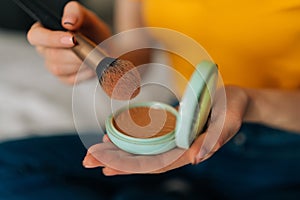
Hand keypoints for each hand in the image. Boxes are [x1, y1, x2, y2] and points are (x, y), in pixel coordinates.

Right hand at [27, 1, 110, 83]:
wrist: (105, 47)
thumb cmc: (93, 31)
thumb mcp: (87, 18)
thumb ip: (76, 13)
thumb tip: (67, 21)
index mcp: (44, 30)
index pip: (36, 36)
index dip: (52, 39)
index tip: (72, 40)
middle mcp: (45, 49)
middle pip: (51, 55)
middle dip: (74, 53)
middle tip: (90, 48)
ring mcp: (53, 65)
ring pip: (59, 69)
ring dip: (79, 63)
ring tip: (92, 56)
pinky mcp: (64, 78)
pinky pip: (70, 79)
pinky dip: (84, 73)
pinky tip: (91, 65)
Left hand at [82, 85, 249, 175]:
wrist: (234, 100)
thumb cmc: (234, 107)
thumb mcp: (229, 119)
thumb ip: (216, 139)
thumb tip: (196, 159)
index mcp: (190, 150)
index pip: (156, 163)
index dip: (130, 166)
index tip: (105, 166)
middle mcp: (178, 149)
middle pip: (143, 160)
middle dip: (115, 161)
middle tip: (87, 161)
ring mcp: (173, 140)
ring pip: (143, 151)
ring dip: (119, 152)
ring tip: (95, 152)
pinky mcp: (171, 129)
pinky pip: (148, 138)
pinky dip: (131, 139)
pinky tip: (116, 138)